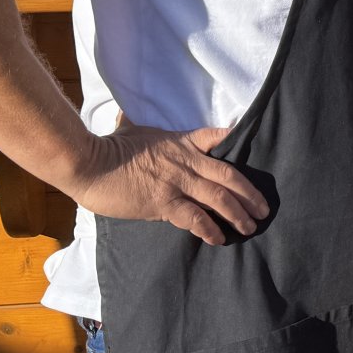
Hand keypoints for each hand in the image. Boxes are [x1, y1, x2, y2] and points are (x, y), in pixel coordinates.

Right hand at [65, 122, 270, 245]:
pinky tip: (218, 238)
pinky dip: (210, 228)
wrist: (89, 163)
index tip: (253, 149)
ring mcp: (177, 182)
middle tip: (263, 208)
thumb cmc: (107, 147)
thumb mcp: (129, 129)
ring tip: (250, 226)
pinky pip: (195, 217)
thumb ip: (135, 123)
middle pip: (228, 175)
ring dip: (238, 214)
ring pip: (218, 198)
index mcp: (180, 142)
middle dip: (249, 193)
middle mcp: (186, 161)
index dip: (235, 141)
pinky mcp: (164, 202)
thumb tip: (126, 113)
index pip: (215, 137)